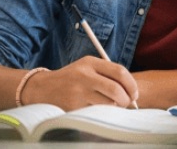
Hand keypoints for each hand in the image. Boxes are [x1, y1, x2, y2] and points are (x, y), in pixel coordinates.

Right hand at [24, 56, 138, 110]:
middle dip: (126, 99)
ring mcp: (77, 92)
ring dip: (114, 108)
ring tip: (111, 106)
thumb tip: (132, 91)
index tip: (135, 94)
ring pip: (107, 103)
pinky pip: (96, 113)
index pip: (119, 71)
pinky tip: (98, 111)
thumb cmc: (71, 79)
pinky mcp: (72, 107)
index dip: (131, 85)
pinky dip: (102, 114)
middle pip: (116, 89)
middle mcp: (83, 75)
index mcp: (89, 62)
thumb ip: (107, 74)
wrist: (41, 88)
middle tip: (127, 103)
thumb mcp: (86, 67)